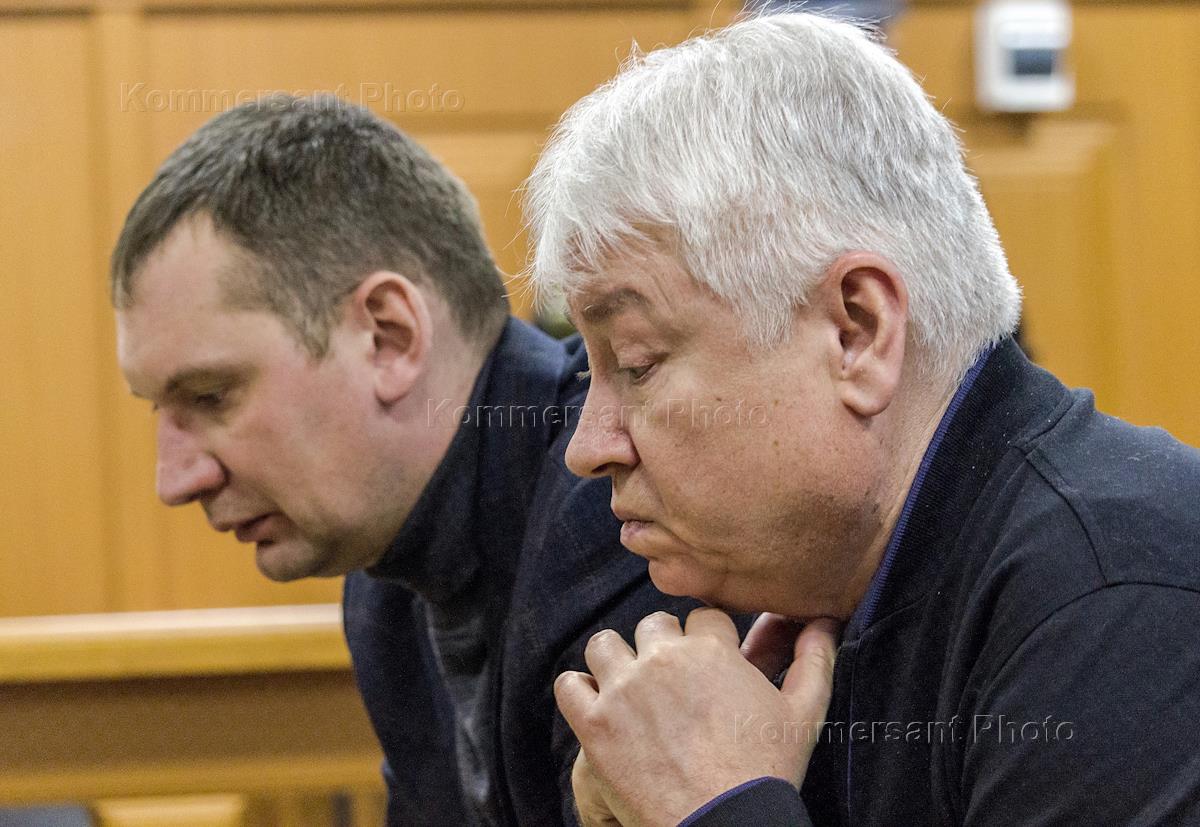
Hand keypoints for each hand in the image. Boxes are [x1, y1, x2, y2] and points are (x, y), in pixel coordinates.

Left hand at [555, 608, 839, 826]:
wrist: (723, 826)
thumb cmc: (767, 772)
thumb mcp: (805, 713)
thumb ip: (814, 660)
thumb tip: (824, 622)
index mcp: (712, 650)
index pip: (702, 617)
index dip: (707, 640)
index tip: (709, 665)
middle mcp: (663, 659)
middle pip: (652, 625)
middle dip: (661, 648)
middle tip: (672, 685)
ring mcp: (623, 689)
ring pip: (605, 646)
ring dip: (616, 662)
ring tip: (631, 692)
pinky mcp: (594, 724)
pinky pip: (568, 685)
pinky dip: (579, 693)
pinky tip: (598, 709)